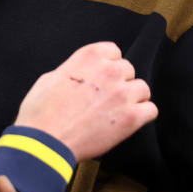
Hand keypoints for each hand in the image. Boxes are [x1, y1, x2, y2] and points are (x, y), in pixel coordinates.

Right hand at [13, 42, 157, 161]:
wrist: (45, 140)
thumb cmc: (41, 111)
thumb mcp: (51, 77)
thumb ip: (74, 70)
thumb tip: (82, 75)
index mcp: (90, 56)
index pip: (114, 51)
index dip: (107, 65)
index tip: (102, 77)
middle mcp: (110, 70)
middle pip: (128, 70)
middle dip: (118, 82)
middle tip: (105, 98)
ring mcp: (122, 94)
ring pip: (142, 89)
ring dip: (132, 98)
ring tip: (116, 110)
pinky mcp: (131, 118)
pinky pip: (151, 110)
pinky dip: (141, 116)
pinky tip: (127, 122)